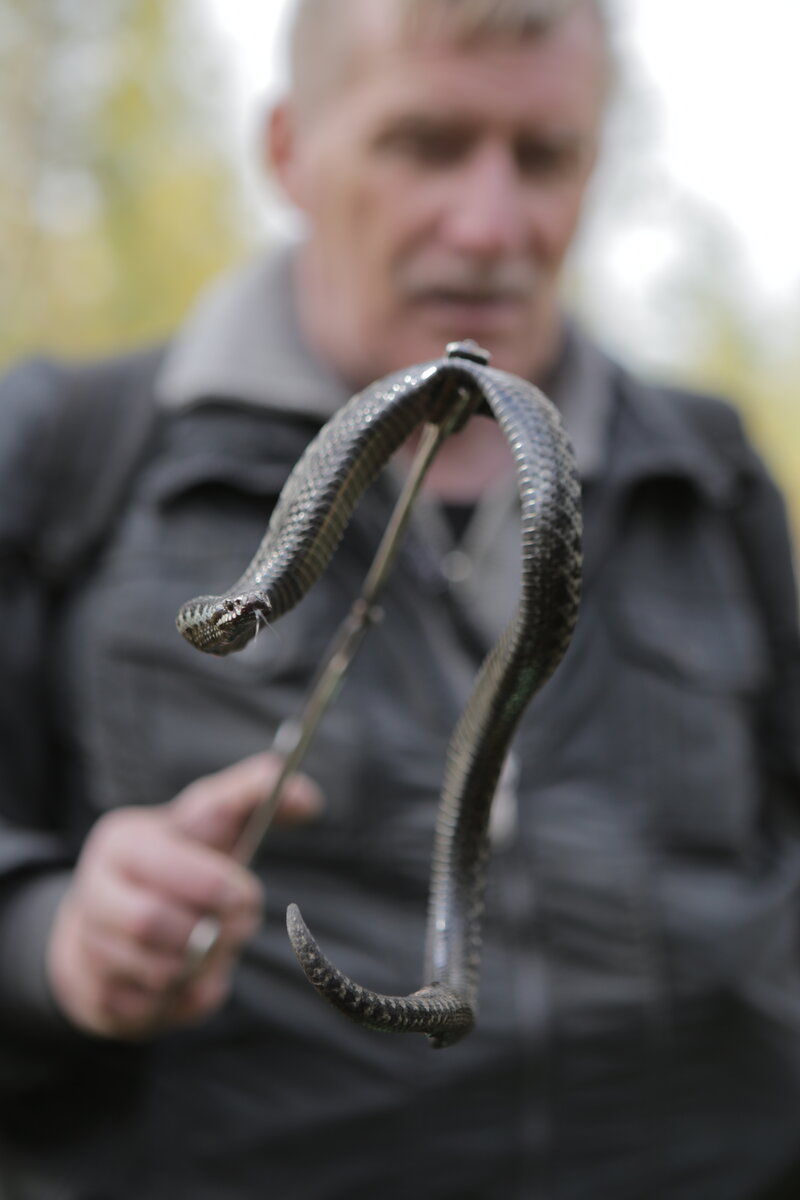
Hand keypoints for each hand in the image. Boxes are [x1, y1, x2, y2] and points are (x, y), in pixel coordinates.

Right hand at [46, 753, 321, 1038]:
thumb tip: (309, 798)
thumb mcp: (213, 816)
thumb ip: (258, 793)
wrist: (116, 916)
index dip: (218, 886)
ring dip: (199, 967)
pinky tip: (187, 977)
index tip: (247, 897)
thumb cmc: (180, 860)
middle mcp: (93, 891)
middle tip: (237, 928)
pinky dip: (180, 1000)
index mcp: (125, 841)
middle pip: (152, 924)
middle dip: (209, 932)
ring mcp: (87, 945)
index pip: (171, 866)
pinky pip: (146, 1011)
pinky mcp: (94, 995)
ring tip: (211, 948)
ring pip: (153, 972)